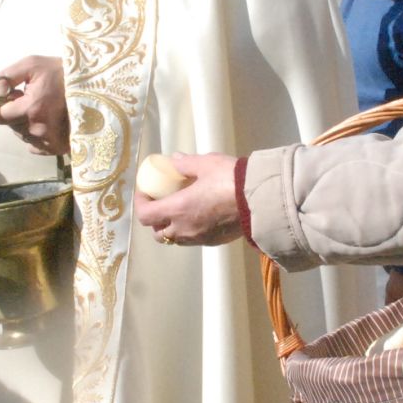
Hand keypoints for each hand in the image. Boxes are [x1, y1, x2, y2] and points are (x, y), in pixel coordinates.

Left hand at [0, 56, 69, 154]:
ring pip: (24, 136)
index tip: (18, 96)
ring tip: (44, 110)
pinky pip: (36, 146)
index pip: (0, 116)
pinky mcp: (58, 148)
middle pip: (12, 127)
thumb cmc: (60, 71)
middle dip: (17, 114)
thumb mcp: (32, 64)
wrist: (91, 84)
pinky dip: (38, 136)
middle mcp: (38, 129)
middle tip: (34, 100)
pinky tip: (49, 122)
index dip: (6, 105)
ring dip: (27, 125)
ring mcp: (49, 141)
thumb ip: (7, 77)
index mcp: (30, 108)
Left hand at [132, 154, 246, 246]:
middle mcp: (184, 228)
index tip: (146, 191)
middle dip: (155, 220)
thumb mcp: (206, 163)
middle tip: (161, 203)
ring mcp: (199, 238)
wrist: (262, 200)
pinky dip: (190, 231)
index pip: (145, 216)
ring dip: (172, 228)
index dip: (141, 204)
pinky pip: (194, 240)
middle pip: (158, 233)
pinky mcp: (214, 242)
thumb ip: (186, 164)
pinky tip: (200, 216)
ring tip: (181, 210)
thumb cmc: (230, 179)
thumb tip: (173, 161)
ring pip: (176, 239)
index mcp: (178, 209)